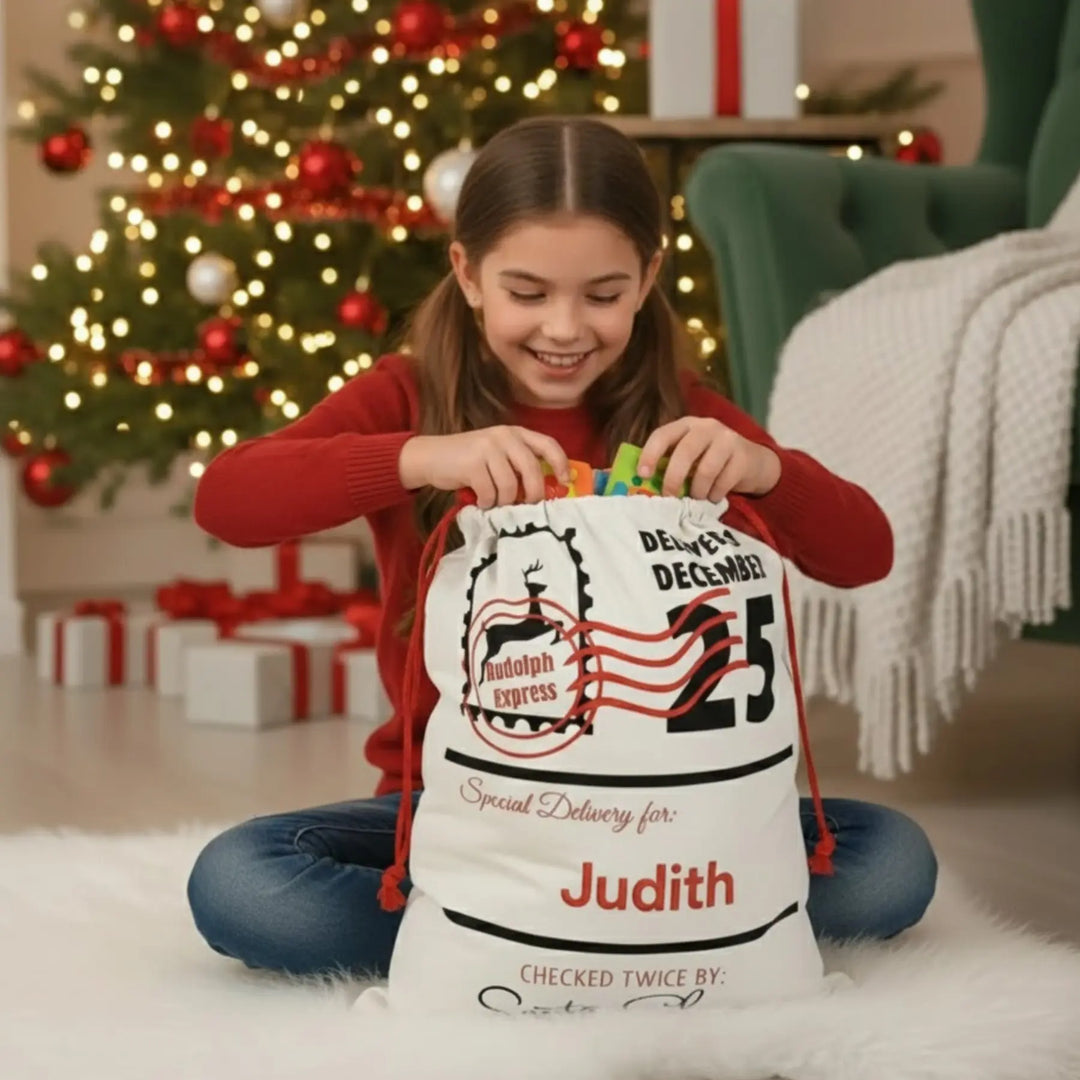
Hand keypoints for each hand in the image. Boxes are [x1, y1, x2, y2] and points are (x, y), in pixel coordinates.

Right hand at [399, 427, 570, 508]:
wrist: (430, 457)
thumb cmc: (468, 462)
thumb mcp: (497, 456)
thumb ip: (518, 466)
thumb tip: (545, 490)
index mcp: (515, 433)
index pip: (548, 444)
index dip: (561, 463)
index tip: (564, 481)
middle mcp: (504, 436)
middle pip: (532, 470)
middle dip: (533, 494)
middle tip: (526, 506)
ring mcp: (488, 448)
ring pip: (510, 486)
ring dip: (504, 501)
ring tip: (493, 501)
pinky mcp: (472, 463)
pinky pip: (490, 492)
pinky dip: (486, 502)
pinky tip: (479, 500)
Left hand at [638, 417, 780, 500]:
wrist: (753, 462)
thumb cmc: (711, 461)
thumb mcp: (690, 456)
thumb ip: (668, 463)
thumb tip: (640, 485)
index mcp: (686, 425)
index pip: (663, 434)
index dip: (650, 453)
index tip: (643, 474)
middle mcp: (706, 427)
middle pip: (685, 451)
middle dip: (673, 477)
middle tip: (669, 495)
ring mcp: (727, 439)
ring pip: (705, 469)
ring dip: (697, 490)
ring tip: (696, 498)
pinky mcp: (743, 457)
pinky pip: (724, 481)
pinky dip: (714, 494)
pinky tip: (713, 496)